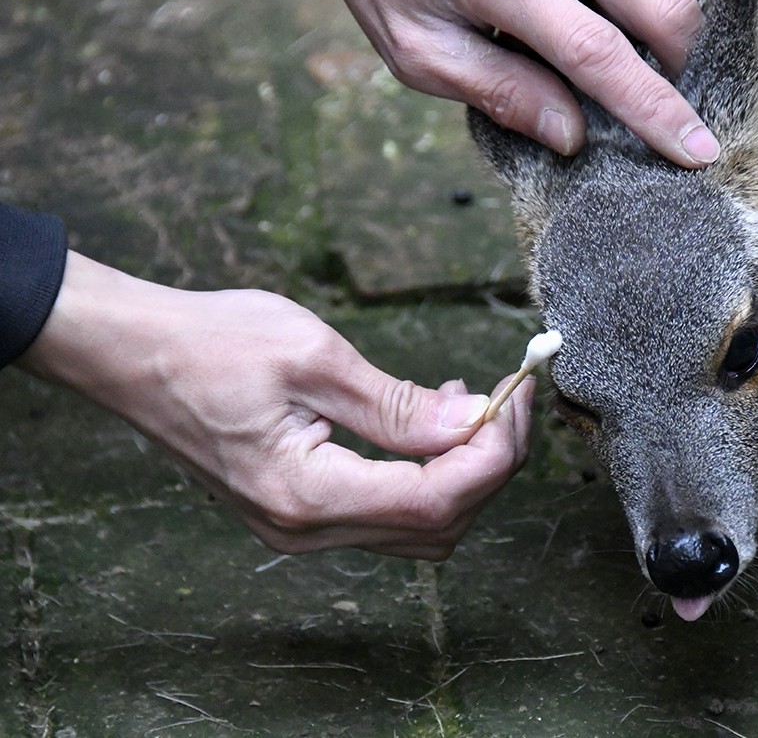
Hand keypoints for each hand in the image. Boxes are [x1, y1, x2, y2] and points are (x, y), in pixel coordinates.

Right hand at [18, 252, 533, 559]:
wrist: (129, 354)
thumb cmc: (209, 342)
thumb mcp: (312, 356)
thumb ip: (397, 403)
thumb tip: (472, 424)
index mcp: (307, 494)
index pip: (438, 501)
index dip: (494, 454)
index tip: (515, 396)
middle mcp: (306, 529)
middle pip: (440, 524)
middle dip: (492, 464)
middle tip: (510, 397)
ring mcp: (300, 528)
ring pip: (420, 529)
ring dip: (464, 474)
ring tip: (472, 404)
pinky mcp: (298, 512)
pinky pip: (388, 515)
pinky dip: (428, 477)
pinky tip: (431, 423)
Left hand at [329, 0, 719, 166]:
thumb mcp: (418, 48)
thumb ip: (497, 91)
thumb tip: (572, 136)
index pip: (598, 56)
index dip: (653, 109)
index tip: (694, 150)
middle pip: (663, 9)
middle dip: (674, 67)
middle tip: (642, 94)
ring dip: (638, 25)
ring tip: (569, 31)